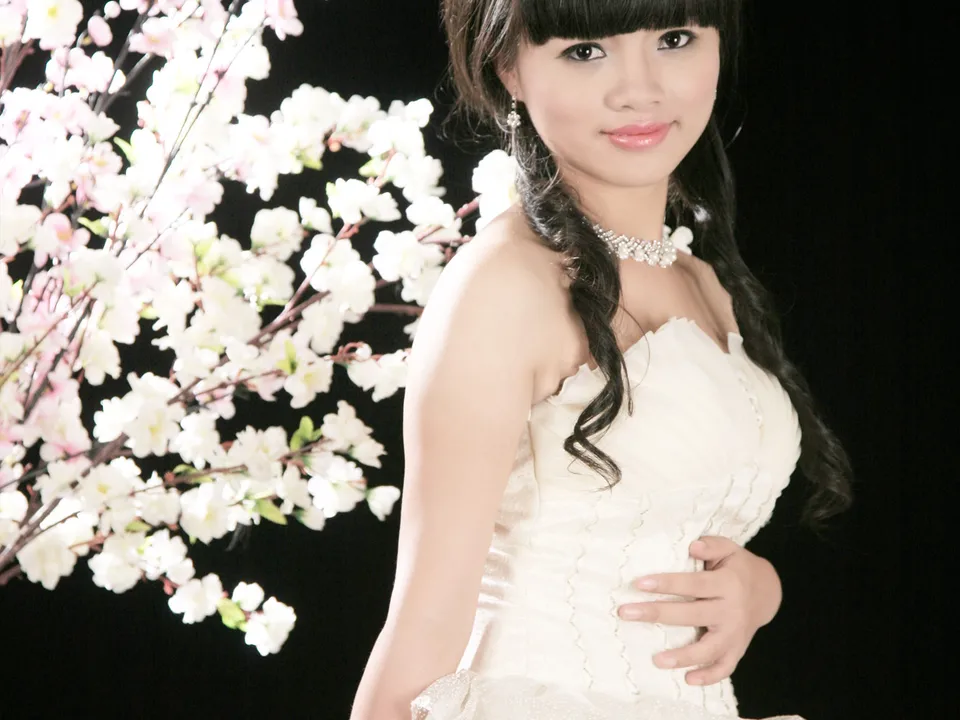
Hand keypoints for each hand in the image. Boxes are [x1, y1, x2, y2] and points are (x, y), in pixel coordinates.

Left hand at [616, 536, 781, 686]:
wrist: (767, 592)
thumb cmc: (738, 567)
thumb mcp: (730, 549)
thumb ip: (711, 545)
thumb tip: (692, 546)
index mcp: (728, 584)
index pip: (693, 584)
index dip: (667, 583)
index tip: (639, 584)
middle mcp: (731, 610)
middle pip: (692, 615)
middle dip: (657, 614)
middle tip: (626, 613)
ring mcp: (735, 634)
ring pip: (708, 649)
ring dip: (682, 657)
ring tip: (656, 660)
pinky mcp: (737, 649)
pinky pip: (725, 668)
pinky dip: (709, 677)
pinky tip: (688, 680)